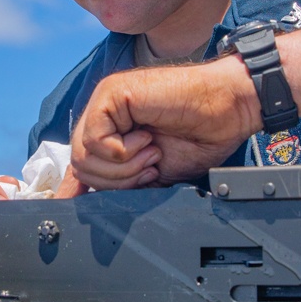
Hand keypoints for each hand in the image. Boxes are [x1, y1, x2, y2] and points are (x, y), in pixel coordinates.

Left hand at [55, 58, 258, 196]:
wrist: (228, 110)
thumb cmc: (201, 136)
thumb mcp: (153, 173)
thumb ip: (120, 182)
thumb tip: (81, 200)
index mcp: (113, 132)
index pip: (79, 165)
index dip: (75, 190)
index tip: (72, 207)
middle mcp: (105, 116)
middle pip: (80, 167)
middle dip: (117, 181)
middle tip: (150, 166)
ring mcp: (106, 102)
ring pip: (83, 156)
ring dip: (124, 167)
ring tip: (152, 153)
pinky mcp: (111, 94)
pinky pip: (95, 139)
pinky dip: (123, 151)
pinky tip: (147, 139)